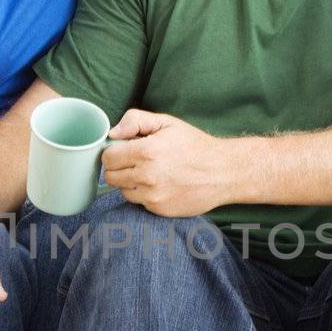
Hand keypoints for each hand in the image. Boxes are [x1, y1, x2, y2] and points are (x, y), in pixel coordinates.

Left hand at [101, 109, 234, 216]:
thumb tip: (112, 133)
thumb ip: (135, 121)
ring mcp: (152, 196)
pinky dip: (143, 194)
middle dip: (119, 167)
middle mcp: (147, 176)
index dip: (114, 152)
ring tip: (149, 173)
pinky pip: (138, 202)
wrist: (223, 172)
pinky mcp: (159, 209)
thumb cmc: (195, 146)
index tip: (124, 150)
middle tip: (136, 161)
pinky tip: (160, 184)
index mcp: (147, 152)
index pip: (108, 157)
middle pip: (110, 176)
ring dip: (129, 182)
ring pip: (122, 190)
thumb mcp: (167, 123)